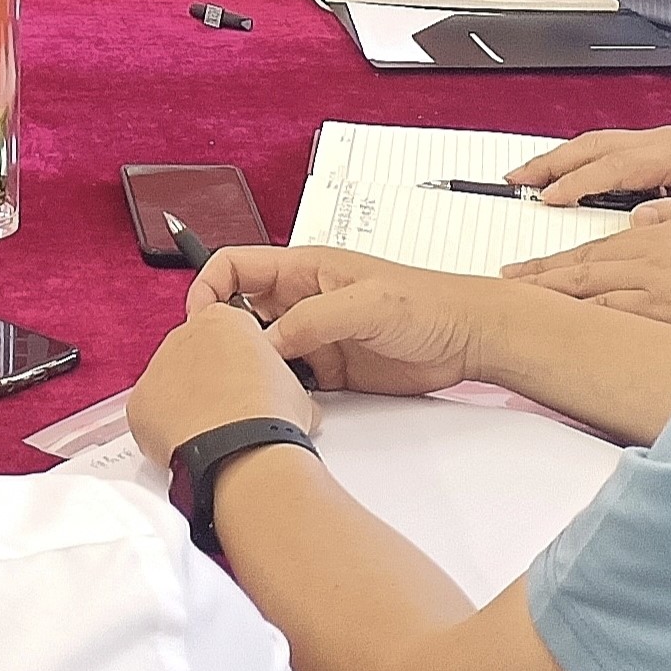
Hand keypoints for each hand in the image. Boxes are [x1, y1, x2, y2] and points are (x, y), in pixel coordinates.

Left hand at [127, 300, 317, 470]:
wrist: (242, 450)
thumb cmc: (269, 416)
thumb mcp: (292, 383)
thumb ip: (276, 375)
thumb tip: (282, 398)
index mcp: (223, 321)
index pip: (226, 331)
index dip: (237, 359)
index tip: (245, 380)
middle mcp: (184, 336)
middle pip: (194, 354)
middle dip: (209, 380)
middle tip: (230, 410)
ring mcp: (157, 368)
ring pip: (169, 384)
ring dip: (185, 403)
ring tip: (212, 432)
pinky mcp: (138, 404)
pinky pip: (148, 415)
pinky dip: (163, 429)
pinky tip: (189, 443)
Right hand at [186, 245, 492, 402]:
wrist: (469, 339)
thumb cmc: (428, 303)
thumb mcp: (366, 304)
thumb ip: (313, 320)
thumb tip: (266, 344)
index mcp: (303, 269)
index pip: (235, 265)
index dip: (208, 287)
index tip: (201, 322)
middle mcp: (302, 301)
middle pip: (240, 312)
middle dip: (226, 337)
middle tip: (224, 366)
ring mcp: (315, 336)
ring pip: (262, 351)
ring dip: (254, 369)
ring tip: (253, 390)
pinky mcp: (330, 369)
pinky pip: (289, 380)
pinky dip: (280, 393)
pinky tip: (284, 405)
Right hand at [500, 124, 670, 237]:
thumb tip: (636, 219)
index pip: (611, 168)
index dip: (576, 184)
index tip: (546, 201)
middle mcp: (663, 140)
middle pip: (593, 145)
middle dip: (550, 161)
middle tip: (515, 178)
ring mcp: (661, 141)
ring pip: (597, 143)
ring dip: (560, 157)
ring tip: (528, 174)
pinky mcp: (661, 149)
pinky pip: (610, 149)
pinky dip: (580, 159)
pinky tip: (566, 174)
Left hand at [503, 211, 670, 332]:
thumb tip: (642, 225)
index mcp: (665, 232)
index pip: (600, 244)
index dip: (562, 257)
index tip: (532, 266)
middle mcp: (654, 251)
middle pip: (583, 261)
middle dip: (541, 271)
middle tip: (507, 279)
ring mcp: (656, 280)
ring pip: (588, 285)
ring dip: (549, 291)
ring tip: (517, 300)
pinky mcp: (662, 308)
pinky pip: (609, 312)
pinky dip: (579, 314)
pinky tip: (555, 323)